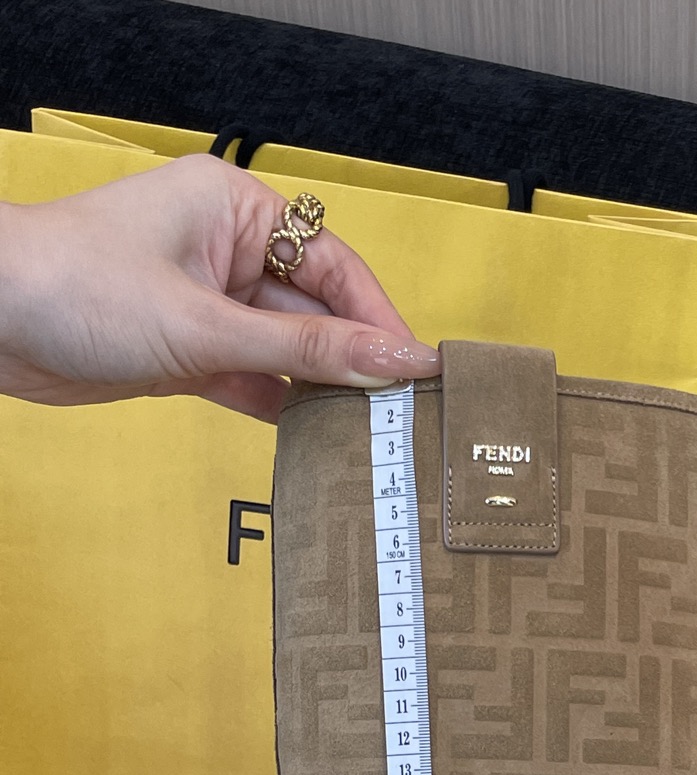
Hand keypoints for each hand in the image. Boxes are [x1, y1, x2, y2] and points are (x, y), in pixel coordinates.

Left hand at [0, 151, 437, 420]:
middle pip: (316, 312)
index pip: (335, 264)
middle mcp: (227, 252)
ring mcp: (208, 305)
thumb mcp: (206, 324)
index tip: (419, 370)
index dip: (380, 319)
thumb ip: (305, 352)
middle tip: (404, 417)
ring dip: (322, 393)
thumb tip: (391, 361)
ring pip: (288, 353)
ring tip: (371, 436)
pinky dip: (283, 409)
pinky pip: (255, 381)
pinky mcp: (188, 353)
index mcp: (236, 210)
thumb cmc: (76, 286)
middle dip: (355, 363)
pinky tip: (318, 440)